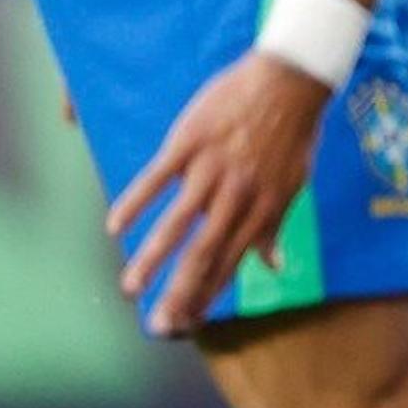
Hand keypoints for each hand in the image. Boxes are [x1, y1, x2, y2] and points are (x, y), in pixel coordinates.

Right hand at [108, 52, 330, 335]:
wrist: (289, 83)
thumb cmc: (292, 136)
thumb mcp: (294, 185)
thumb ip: (274, 228)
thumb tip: (274, 268)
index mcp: (263, 210)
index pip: (231, 263)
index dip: (208, 295)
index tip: (187, 323)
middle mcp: (237, 197)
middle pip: (203, 254)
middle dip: (179, 293)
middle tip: (156, 325)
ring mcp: (212, 170)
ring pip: (176, 224)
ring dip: (150, 259)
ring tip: (129, 288)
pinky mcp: (190, 143)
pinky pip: (156, 178)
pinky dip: (134, 203)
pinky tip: (114, 228)